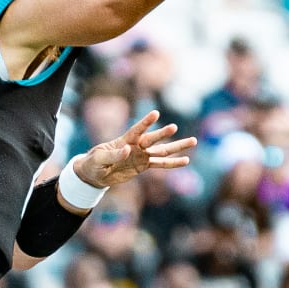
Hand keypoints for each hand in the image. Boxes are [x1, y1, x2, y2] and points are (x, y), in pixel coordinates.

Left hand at [74, 110, 196, 187]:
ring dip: (177, 146)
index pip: (137, 129)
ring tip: (194, 141)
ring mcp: (142, 155)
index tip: (155, 113)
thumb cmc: (94, 162)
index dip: (145, 122)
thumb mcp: (99, 159)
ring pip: (163, 150)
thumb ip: (113, 154)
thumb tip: (128, 150)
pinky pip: (161, 164)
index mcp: (124, 140)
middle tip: (174, 127)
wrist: (95, 174)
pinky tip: (186, 160)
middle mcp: (137, 145)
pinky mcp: (144, 165)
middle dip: (163, 133)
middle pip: (153, 139)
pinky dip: (173, 163)